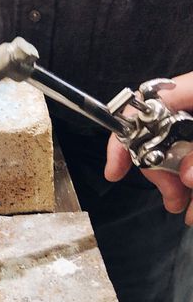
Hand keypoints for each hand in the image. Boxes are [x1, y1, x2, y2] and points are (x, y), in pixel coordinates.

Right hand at [104, 72, 192, 223]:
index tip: (115, 170)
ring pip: (180, 154)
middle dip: (160, 172)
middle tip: (170, 198)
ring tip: (187, 210)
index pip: (141, 107)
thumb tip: (186, 176)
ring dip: (180, 185)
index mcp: (192, 90)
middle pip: (159, 136)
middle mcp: (191, 103)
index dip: (122, 138)